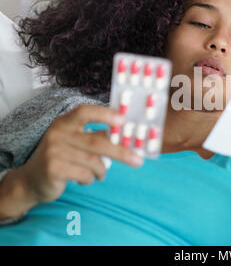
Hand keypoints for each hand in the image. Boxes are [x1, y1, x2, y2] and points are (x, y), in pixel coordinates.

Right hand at [17, 105, 143, 203]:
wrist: (31, 181)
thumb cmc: (62, 158)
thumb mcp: (76, 142)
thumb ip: (97, 137)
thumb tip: (125, 135)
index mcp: (65, 122)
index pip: (85, 111)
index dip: (105, 114)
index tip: (123, 119)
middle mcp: (58, 133)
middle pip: (96, 142)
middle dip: (121, 152)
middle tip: (138, 160)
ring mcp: (54, 151)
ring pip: (93, 162)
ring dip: (101, 171)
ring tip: (100, 174)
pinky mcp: (53, 169)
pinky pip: (84, 175)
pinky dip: (90, 179)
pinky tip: (83, 180)